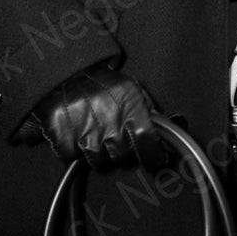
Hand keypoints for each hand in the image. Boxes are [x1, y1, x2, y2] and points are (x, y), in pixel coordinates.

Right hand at [17, 64, 164, 170]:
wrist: (66, 74)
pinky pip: (72, 157)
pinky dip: (73, 149)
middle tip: (113, 134)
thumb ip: (149, 110)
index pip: (147, 142)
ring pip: (98, 161)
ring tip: (94, 130)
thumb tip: (173, 127)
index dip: (153, 156)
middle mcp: (110, 125)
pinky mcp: (64, 141)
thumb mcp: (132, 88)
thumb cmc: (102, 82)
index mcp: (131, 109)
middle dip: (120, 150)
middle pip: (122, 156)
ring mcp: (86, 135)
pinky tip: (76, 131)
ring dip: (97, 151)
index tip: (155, 161)